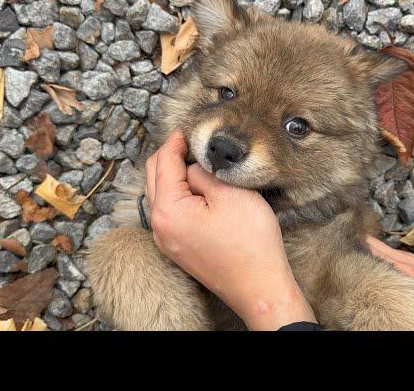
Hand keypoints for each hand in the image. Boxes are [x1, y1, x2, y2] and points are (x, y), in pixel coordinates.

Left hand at [146, 127, 316, 330]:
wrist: (259, 287)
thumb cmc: (250, 243)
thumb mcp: (230, 194)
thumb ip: (204, 172)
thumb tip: (193, 163)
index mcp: (168, 210)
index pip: (163, 162)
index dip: (176, 140)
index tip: (188, 126)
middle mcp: (159, 226)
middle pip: (154, 177)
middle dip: (170, 154)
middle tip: (192, 140)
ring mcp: (167, 240)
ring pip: (161, 195)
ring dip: (173, 174)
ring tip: (197, 160)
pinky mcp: (178, 248)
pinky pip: (170, 212)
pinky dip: (178, 193)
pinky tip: (197, 188)